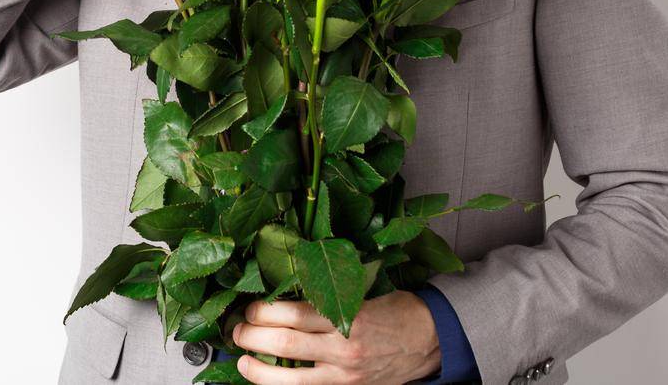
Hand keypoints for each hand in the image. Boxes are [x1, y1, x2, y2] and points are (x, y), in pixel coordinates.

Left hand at [226, 290, 441, 383]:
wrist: (429, 340)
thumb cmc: (396, 310)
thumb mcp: (365, 293)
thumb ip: (329, 297)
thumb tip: (285, 293)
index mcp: (348, 314)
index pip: (294, 313)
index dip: (264, 310)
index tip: (250, 307)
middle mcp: (344, 346)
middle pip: (285, 343)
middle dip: (252, 337)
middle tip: (237, 330)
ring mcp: (344, 372)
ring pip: (290, 377)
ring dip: (258, 370)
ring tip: (242, 361)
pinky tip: (267, 380)